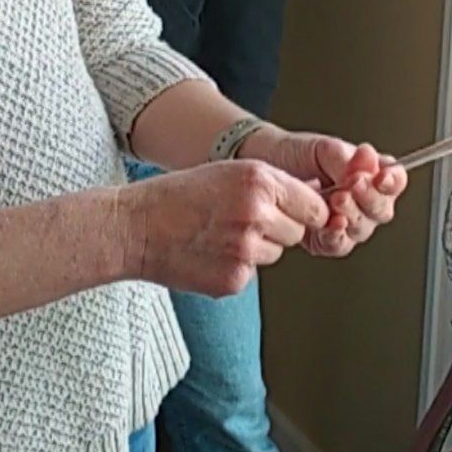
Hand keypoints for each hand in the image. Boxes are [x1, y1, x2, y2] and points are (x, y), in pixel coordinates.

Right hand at [120, 159, 330, 297]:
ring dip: (257, 249)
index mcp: (259, 181)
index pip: (315, 207)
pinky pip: (251, 274)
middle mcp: (257, 214)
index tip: (296, 214)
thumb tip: (315, 195)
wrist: (135, 227)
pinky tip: (209, 253)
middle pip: (297, 233)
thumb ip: (273, 185)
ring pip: (275, 255)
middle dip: (279, 230)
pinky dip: (235, 268)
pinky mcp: (233, 280)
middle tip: (241, 222)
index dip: (306, 212)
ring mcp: (246, 250)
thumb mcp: (228, 172)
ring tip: (219, 235)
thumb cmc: (177, 196)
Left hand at [240, 126, 406, 257]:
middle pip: (382, 210)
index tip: (382, 176)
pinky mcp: (323, 239)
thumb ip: (347, 158)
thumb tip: (369, 162)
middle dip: (370, 199)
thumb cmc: (295, 154)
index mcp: (369, 175)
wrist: (264, 165)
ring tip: (337, 199)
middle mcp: (361, 202)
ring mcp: (344, 222)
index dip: (394, 181)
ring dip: (353, 216)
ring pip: (362, 229)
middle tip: (354, 184)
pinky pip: (338, 245)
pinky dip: (336, 237)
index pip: (394, 181)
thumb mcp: (323, 148)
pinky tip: (332, 225)